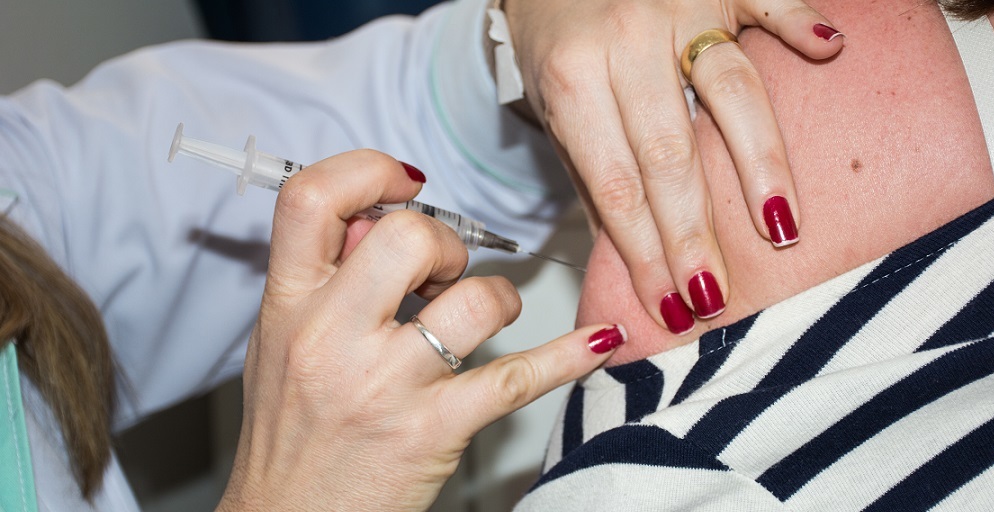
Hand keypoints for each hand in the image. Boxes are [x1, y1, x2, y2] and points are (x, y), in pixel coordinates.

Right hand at [216, 150, 623, 510]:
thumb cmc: (290, 437)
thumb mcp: (280, 343)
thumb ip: (325, 275)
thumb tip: (379, 219)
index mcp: (287, 305)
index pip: (312, 199)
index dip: (367, 170)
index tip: (404, 181)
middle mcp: (331, 337)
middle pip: (408, 236)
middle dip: (445, 242)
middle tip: (445, 272)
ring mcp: (385, 385)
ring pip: (476, 300)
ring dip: (498, 297)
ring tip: (489, 315)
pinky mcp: (433, 430)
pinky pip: (517, 378)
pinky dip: (567, 356)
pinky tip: (596, 343)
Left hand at [502, 0, 843, 332]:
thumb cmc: (557, 41)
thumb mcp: (556, 110)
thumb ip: (595, 178)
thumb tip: (630, 260)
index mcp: (573, 79)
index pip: (616, 185)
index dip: (645, 254)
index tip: (670, 306)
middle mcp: (625, 41)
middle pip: (671, 153)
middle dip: (694, 234)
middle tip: (716, 294)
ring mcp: (677, 5)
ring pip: (730, 89)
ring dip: (759, 164)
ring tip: (781, 227)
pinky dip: (799, 22)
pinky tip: (830, 50)